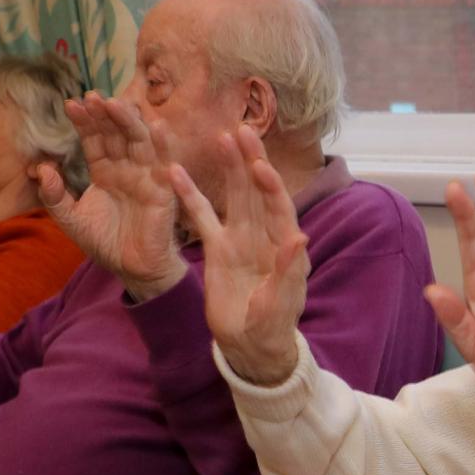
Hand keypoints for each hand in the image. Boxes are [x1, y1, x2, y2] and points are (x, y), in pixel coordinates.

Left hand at [38, 94, 186, 299]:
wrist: (133, 269)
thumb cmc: (106, 243)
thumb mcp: (72, 220)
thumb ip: (54, 197)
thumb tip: (41, 169)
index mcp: (105, 172)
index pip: (95, 140)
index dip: (84, 123)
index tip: (71, 104)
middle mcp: (127, 169)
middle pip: (116, 134)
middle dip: (105, 115)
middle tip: (92, 96)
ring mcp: (147, 177)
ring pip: (139, 142)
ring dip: (129, 121)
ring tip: (114, 103)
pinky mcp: (164, 190)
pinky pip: (165, 164)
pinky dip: (163, 145)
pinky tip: (156, 127)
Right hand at [170, 126, 309, 386]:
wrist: (250, 345)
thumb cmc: (272, 327)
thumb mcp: (280, 303)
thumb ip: (288, 271)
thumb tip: (300, 237)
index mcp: (284, 245)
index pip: (279, 208)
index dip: (271, 186)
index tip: (260, 165)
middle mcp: (263, 235)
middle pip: (257, 191)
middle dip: (251, 161)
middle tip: (242, 130)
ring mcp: (239, 238)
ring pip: (233, 195)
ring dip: (229, 168)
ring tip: (221, 137)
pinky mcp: (217, 247)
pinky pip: (201, 217)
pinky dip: (189, 195)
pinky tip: (174, 171)